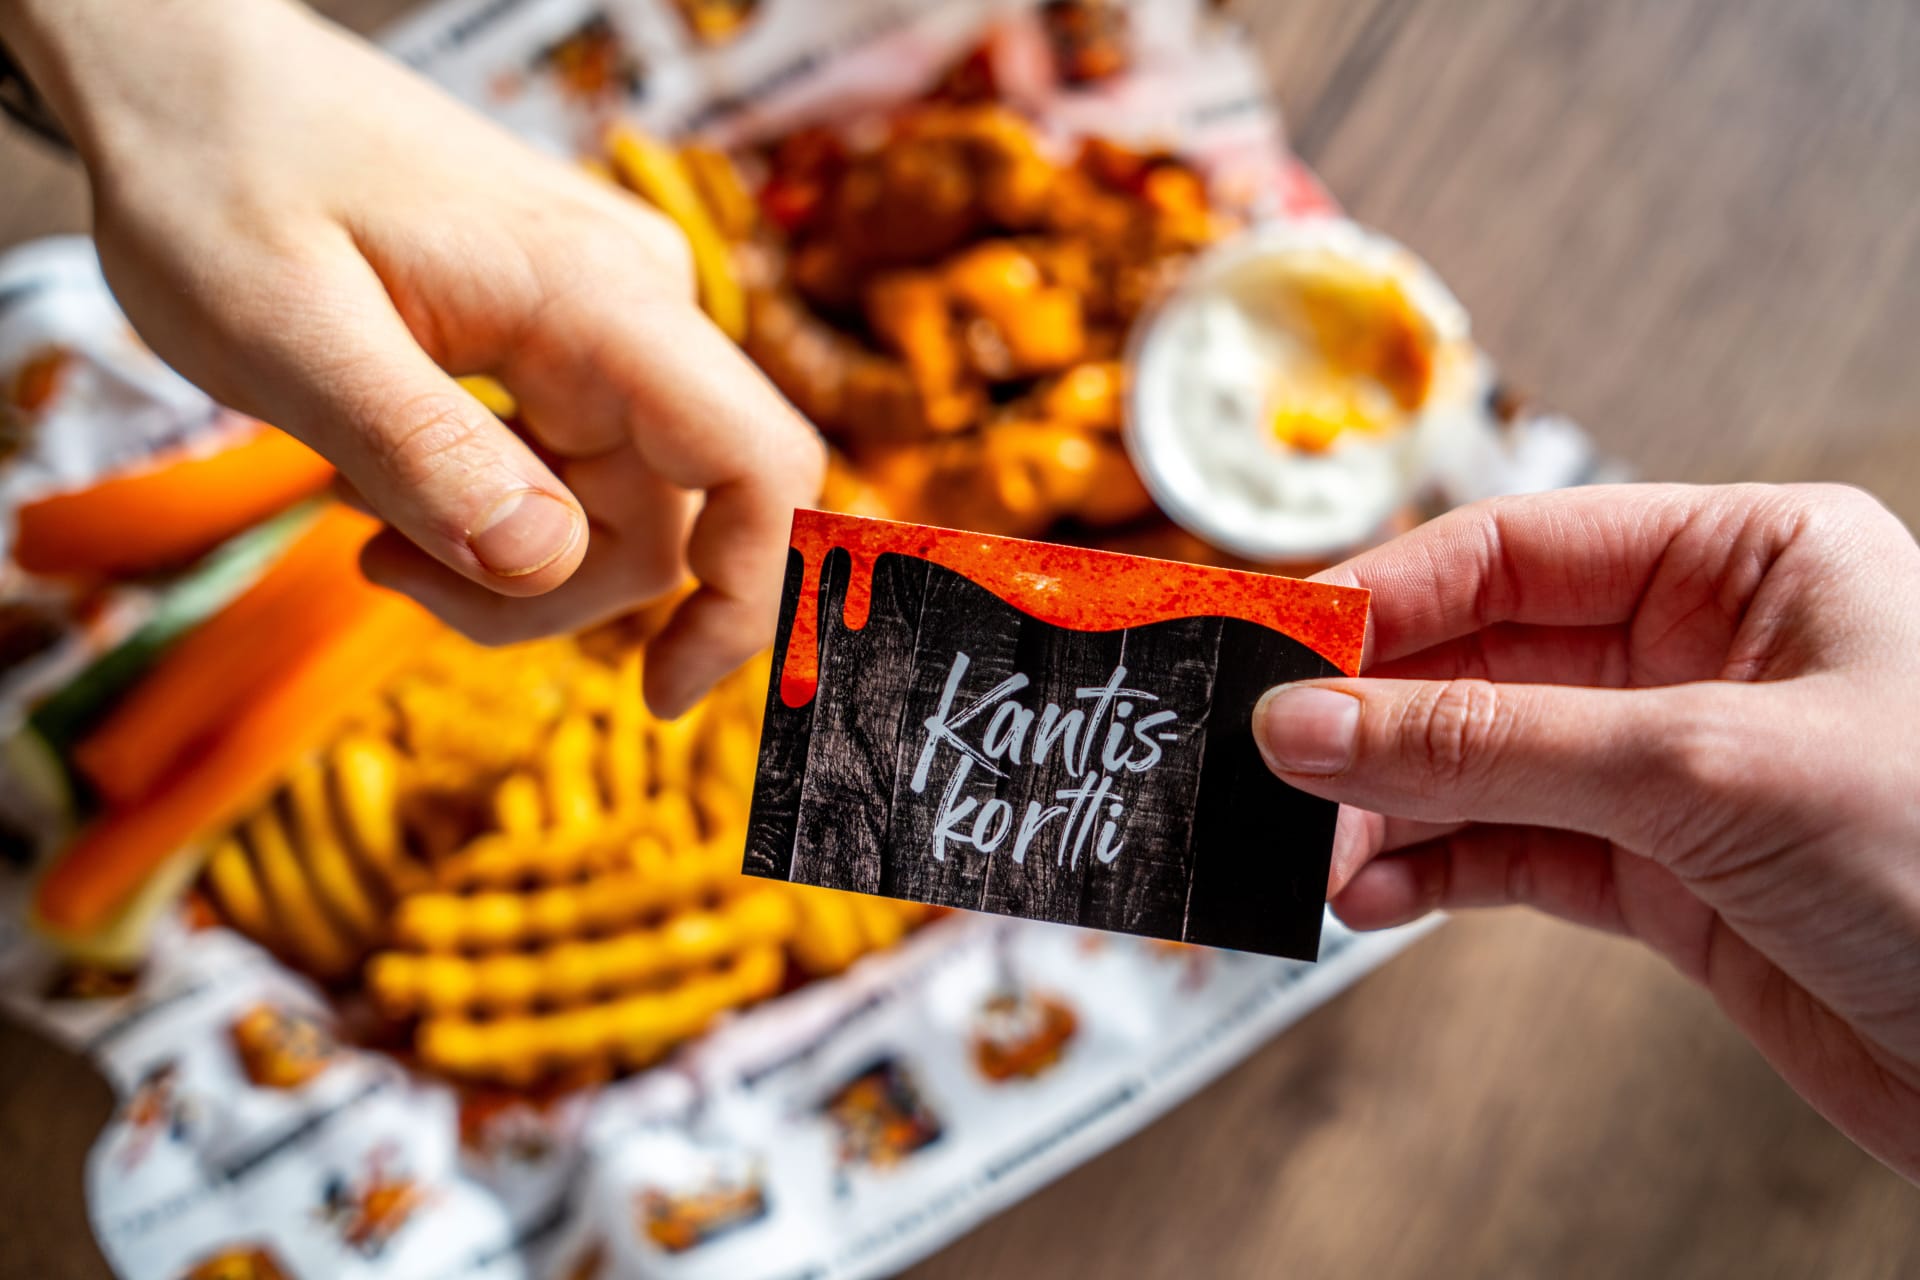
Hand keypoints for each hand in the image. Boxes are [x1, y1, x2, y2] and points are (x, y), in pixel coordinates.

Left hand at [0, 0, 821, 714]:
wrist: (189, 72)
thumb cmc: (222, 177)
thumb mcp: (287, 334)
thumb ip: (425, 451)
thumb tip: (552, 564)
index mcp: (599, 300)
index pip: (759, 465)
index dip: (750, 598)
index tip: (664, 698)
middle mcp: (635, 307)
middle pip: (671, 522)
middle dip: (549, 596)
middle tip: (393, 580)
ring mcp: (608, 320)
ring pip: (616, 509)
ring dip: (504, 559)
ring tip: (367, 527)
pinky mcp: (571, 335)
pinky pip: (575, 466)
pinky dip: (490, 510)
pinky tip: (386, 479)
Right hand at [1253, 483, 1919, 1179]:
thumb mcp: (1702, 773)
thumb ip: (1488, 746)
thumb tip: (1310, 724)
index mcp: (1744, 563)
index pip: (1514, 549)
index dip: (1384, 598)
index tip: (1276, 649)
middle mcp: (1702, 653)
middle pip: (1482, 660)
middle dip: (1372, 719)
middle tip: (1271, 766)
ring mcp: (1676, 768)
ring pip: (1482, 763)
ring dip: (1386, 806)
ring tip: (1313, 850)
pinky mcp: (1665, 875)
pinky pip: (1511, 850)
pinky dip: (1432, 872)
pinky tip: (1375, 893)